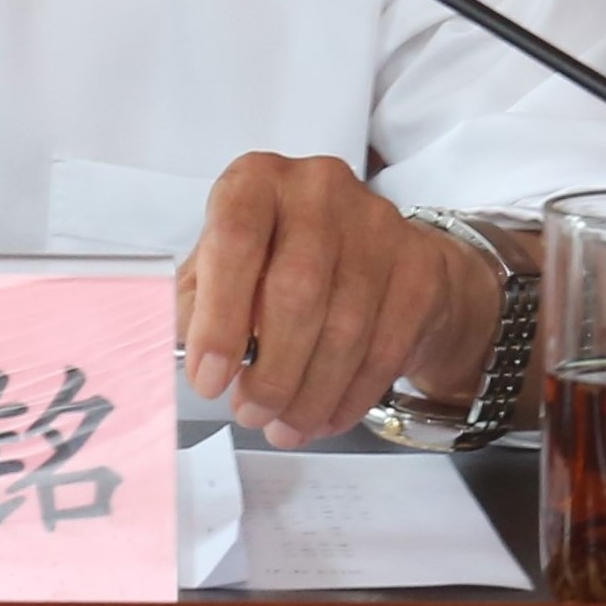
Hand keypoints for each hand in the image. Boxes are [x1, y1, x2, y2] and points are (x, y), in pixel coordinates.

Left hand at [176, 153, 499, 446]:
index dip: (219, 318)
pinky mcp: (419, 267)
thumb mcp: (225, 266)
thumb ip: (199, 303)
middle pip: (295, 292)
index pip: (235, 239)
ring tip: (282, 425)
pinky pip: (383, 350)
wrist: (382, 255)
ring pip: (343, 331)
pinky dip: (346, 398)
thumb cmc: (283, 260)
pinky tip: (321, 418)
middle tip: (248, 412)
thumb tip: (185, 357)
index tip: (208, 380)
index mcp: (257, 180)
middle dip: (269, 371)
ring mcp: (378, 224)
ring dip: (307, 394)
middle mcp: (319, 188)